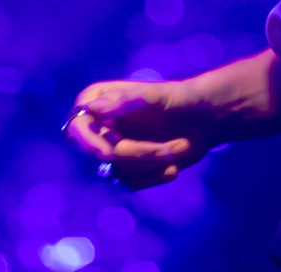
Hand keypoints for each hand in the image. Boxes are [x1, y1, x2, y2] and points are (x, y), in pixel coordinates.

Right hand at [62, 76, 217, 189]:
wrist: (203, 118)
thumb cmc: (176, 98)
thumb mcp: (153, 96)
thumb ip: (123, 101)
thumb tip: (90, 108)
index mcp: (97, 101)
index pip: (77, 126)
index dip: (87, 142)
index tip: (107, 153)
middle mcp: (98, 127)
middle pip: (101, 154)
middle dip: (137, 154)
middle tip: (170, 150)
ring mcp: (110, 149)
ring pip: (116, 172)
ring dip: (151, 164)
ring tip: (179, 147)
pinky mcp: (125, 169)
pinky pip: (129, 184)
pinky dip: (154, 176)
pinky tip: (174, 166)